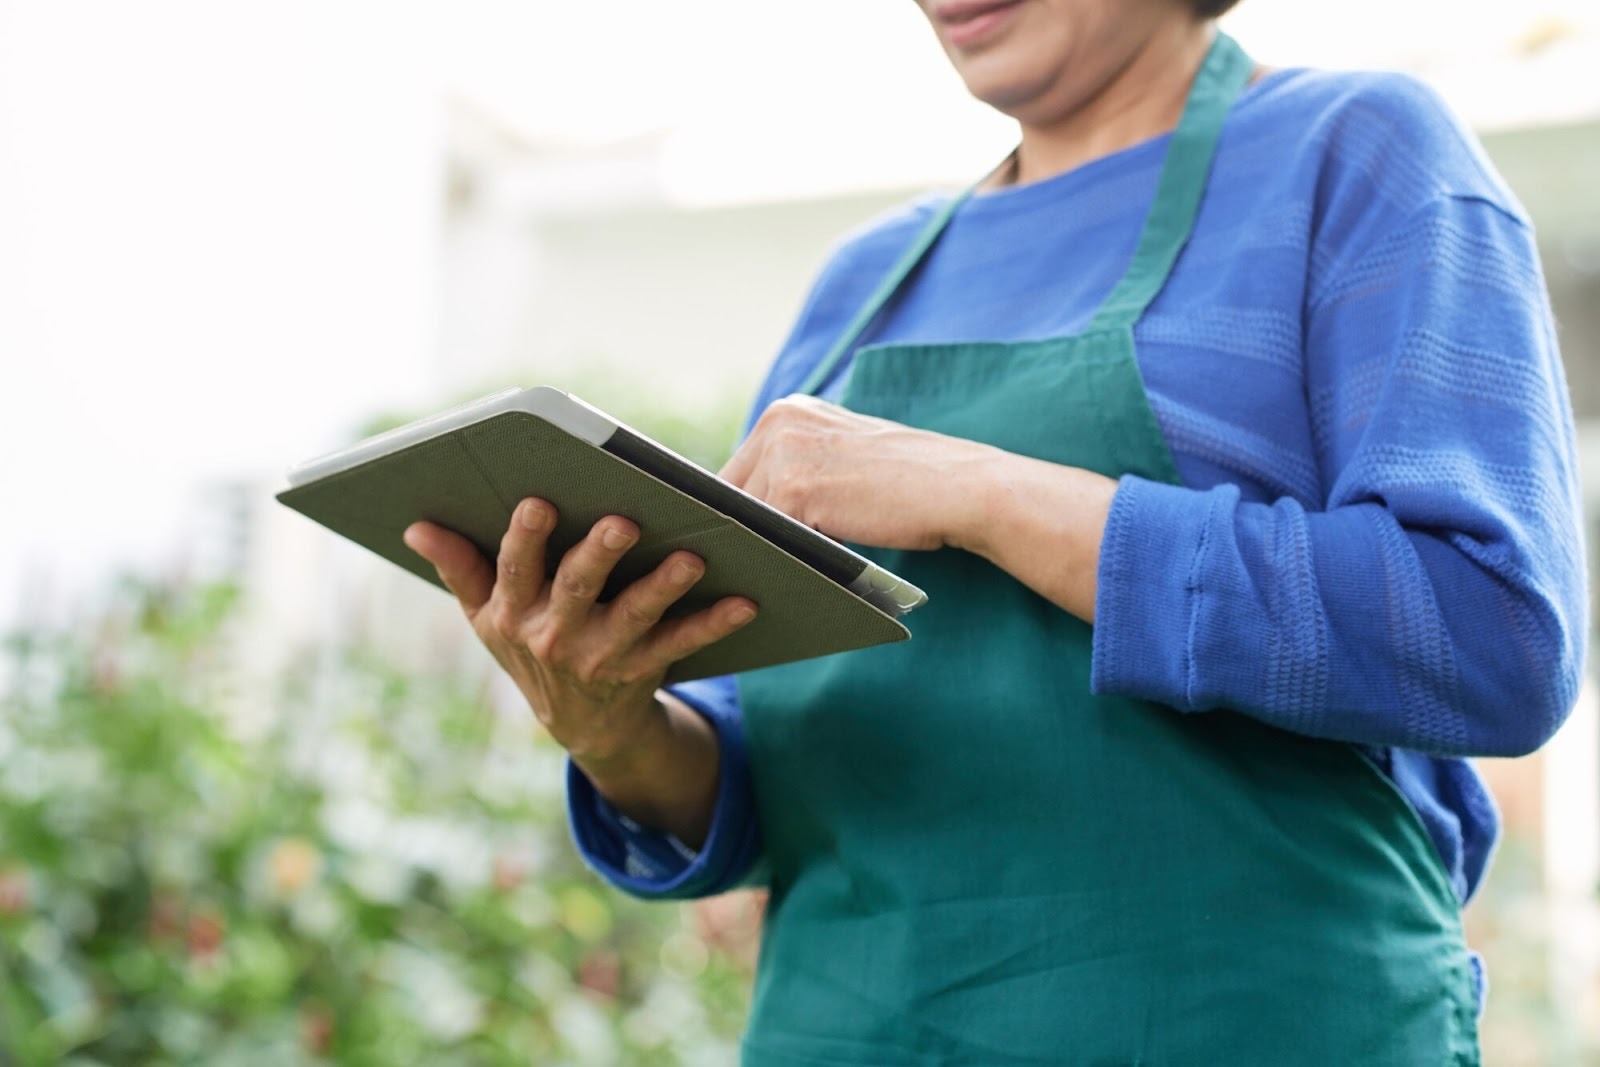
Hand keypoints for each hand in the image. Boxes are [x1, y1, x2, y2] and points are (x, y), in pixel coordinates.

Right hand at [402, 500, 756, 763]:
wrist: (581, 726)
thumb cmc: (529, 645)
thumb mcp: (485, 617)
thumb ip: (458, 569)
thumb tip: (417, 526)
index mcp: (513, 613)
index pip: (514, 569)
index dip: (525, 538)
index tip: (538, 502)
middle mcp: (554, 636)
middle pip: (576, 588)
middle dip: (598, 554)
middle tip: (622, 521)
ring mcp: (601, 656)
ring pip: (634, 617)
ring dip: (663, 588)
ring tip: (692, 558)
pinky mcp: (645, 669)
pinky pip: (682, 643)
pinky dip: (713, 623)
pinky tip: (744, 600)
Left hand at [719, 395, 996, 550]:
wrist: (961, 489)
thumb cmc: (912, 483)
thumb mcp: (845, 456)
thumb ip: (800, 467)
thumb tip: (749, 514)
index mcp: (790, 409)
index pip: (737, 470)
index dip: (738, 511)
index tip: (739, 543)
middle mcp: (779, 420)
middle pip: (729, 492)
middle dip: (738, 530)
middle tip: (745, 567)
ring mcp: (784, 451)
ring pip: (743, 517)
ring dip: (753, 547)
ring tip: (764, 576)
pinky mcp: (794, 488)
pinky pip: (765, 535)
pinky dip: (774, 558)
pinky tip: (785, 577)